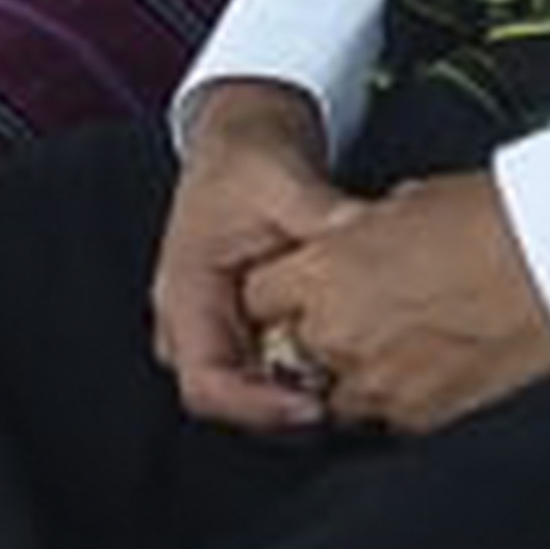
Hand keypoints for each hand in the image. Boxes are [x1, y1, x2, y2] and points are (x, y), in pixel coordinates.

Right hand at [152, 84, 361, 435]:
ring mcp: (215, 329)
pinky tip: (344, 359)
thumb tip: (364, 229)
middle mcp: (190, 323)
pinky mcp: (241, 328)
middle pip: (229, 401)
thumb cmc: (247, 158)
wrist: (241, 138)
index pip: (206, 383)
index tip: (312, 406)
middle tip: (347, 401)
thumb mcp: (282, 177)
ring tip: (351, 380)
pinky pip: (268, 372)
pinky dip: (304, 374)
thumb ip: (320, 211)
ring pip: (249, 393)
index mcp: (185, 293)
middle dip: (284, 409)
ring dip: (296, 395)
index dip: (257, 407)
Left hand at [235, 167, 549, 440]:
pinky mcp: (421, 417)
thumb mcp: (406, 204)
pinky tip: (434, 370)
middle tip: (356, 321)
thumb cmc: (491, 221)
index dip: (281, 294)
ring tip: (401, 349)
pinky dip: (401, 400)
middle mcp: (338, 334)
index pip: (260, 296)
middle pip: (291, 354)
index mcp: (325, 271)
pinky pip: (389, 419)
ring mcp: (378, 383)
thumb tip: (359, 239)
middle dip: (314, 342)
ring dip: (355, 377)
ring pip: (335, 397)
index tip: (300, 294)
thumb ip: (362, 233)